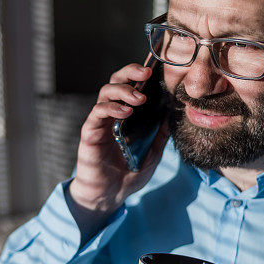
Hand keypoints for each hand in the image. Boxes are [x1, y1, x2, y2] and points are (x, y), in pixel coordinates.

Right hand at [67, 63, 169, 233]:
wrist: (109, 196)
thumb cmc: (129, 174)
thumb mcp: (153, 153)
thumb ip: (160, 135)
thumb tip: (172, 114)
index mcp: (127, 115)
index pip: (132, 86)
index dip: (141, 74)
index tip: (156, 67)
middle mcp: (112, 113)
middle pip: (116, 81)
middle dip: (130, 72)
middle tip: (146, 72)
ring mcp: (100, 121)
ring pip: (106, 92)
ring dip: (123, 90)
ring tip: (140, 98)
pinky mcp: (90, 132)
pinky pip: (98, 113)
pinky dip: (112, 108)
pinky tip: (126, 112)